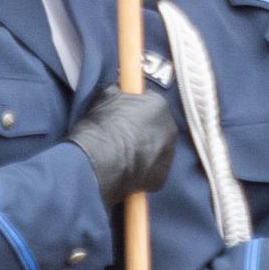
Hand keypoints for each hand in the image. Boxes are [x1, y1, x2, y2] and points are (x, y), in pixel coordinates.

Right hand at [66, 84, 180, 209]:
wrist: (98, 162)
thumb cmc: (101, 126)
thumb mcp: (105, 96)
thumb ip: (119, 91)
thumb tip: (120, 91)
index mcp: (159, 105)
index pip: (149, 101)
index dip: (134, 107)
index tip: (123, 113)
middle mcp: (170, 128)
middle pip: (156, 125)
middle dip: (142, 129)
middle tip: (122, 135)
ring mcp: (168, 155)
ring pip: (156, 148)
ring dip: (144, 149)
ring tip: (122, 154)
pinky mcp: (161, 178)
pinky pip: (151, 169)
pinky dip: (142, 169)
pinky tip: (125, 168)